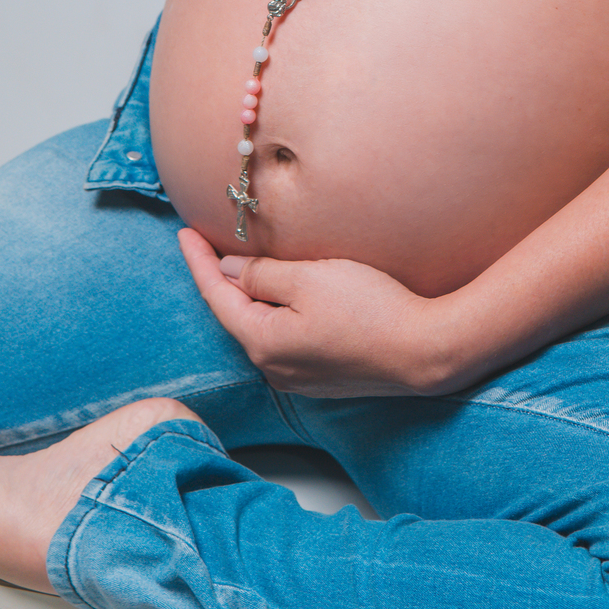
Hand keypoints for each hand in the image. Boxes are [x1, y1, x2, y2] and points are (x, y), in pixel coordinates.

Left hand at [178, 228, 453, 396]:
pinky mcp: (322, 376)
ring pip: (261, 326)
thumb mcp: (309, 277)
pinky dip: (275, 311)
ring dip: (250, 295)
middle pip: (236, 314)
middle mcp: (274, 367)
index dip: (199, 262)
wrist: (424, 351)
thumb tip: (231, 270)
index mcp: (263, 342)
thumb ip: (263, 273)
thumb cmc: (369, 309)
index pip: (217, 296)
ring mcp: (299, 376)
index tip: (183, 233)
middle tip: (207, 243)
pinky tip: (282, 294)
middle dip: (221, 279)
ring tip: (240, 264)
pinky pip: (284, 336)